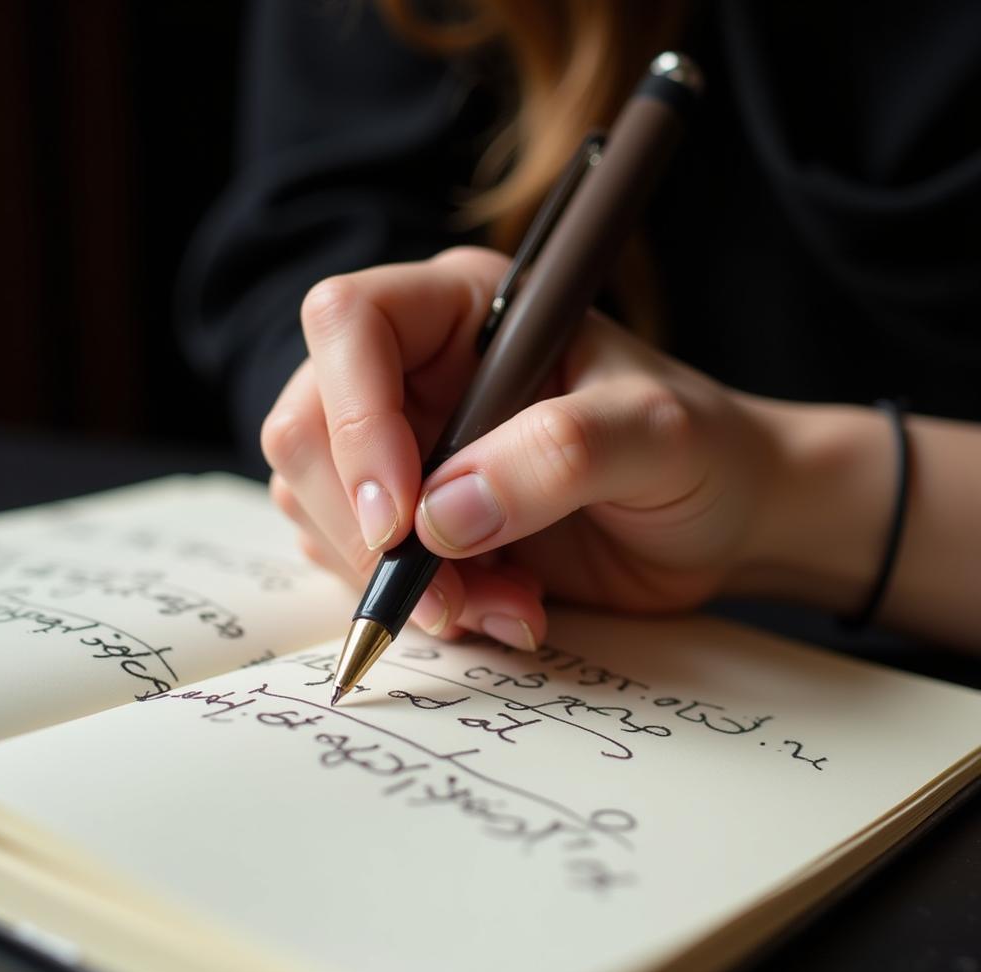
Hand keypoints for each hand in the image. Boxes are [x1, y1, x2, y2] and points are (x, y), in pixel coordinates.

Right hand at [262, 246, 789, 649]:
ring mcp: (407, 446)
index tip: (402, 520)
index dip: (353, 420)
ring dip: (401, 579)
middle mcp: (417, 370)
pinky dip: (420, 602)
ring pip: (320, 508)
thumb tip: (439, 517)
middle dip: (367, 530)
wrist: (720, 519)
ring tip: (506, 602)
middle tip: (451, 593)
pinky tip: (502, 606)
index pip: (349, 323)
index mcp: (464, 309)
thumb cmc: (701, 452)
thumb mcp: (655, 435)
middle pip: (307, 428)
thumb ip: (558, 455)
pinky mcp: (414, 517)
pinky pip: (359, 562)